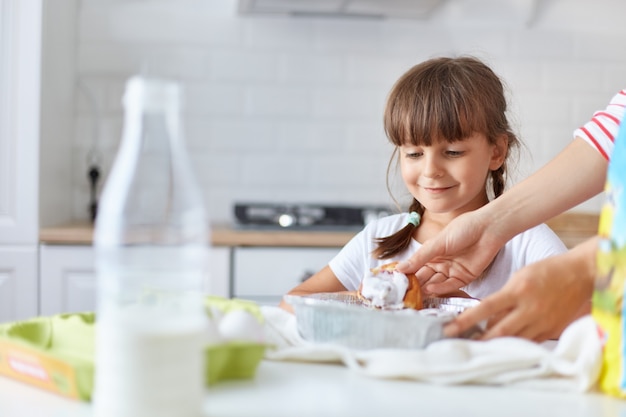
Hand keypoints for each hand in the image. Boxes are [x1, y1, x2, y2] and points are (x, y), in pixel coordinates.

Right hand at [397, 209, 506, 294]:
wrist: (487, 229)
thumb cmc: (463, 229)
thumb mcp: (437, 243)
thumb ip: (420, 258)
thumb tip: (399, 268)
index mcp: (431, 254)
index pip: (415, 267)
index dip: (406, 274)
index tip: (397, 282)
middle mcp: (440, 264)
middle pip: (424, 277)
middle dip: (416, 285)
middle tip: (405, 293)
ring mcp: (451, 271)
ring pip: (436, 283)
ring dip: (427, 288)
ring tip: (417, 292)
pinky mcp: (464, 278)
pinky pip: (450, 286)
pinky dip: (440, 288)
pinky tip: (431, 289)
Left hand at [443, 237, 596, 341]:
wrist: (580, 274)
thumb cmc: (546, 271)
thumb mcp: (519, 277)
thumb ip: (503, 298)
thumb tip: (487, 318)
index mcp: (518, 290)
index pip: (485, 308)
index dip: (465, 320)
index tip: (449, 329)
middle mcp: (529, 308)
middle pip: (499, 331)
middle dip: (479, 341)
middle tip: (461, 346)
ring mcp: (542, 322)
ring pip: (514, 340)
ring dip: (496, 345)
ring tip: (479, 349)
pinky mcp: (552, 330)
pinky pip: (529, 342)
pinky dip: (515, 345)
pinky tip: (504, 347)